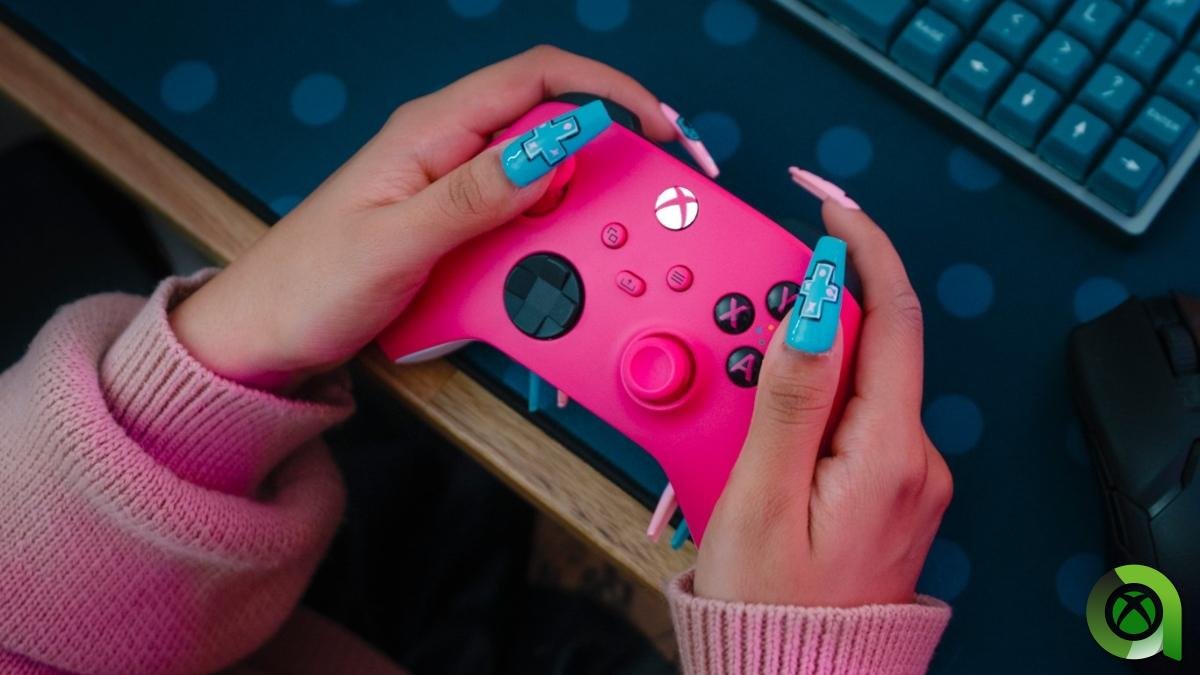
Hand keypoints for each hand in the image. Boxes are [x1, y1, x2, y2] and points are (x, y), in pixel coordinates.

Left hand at [169, 45, 673, 390]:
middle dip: (609, 140)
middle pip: (548, 119)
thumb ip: (475, 197)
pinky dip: (552, 227)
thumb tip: (551, 154)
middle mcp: (445, 148)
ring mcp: (450, 186)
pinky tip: (560, 253)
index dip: (605, 89)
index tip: (655, 125)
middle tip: (656, 181)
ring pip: (540, 170)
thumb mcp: (396, 243)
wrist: (264, 337)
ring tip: (611, 226)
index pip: (535, 78)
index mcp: (429, 131)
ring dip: (582, 193)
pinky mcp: (453, 222)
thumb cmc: (308, 286)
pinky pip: (520, 211)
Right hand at [694, 203, 952, 606]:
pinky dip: (801, 413)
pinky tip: (758, 445)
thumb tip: (812, 302)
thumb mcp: (761, 495)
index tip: (827, 203)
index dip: (861, 245)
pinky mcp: (885, 489)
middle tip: (737, 345)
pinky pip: (845, 424)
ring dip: (790, 376)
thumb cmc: (772, 606)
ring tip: (732, 430)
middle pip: (864, 346)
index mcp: (890, 452)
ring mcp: (904, 476)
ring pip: (849, 385)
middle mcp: (912, 458)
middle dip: (800, 324)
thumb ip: (789, 394)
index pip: (891, 314)